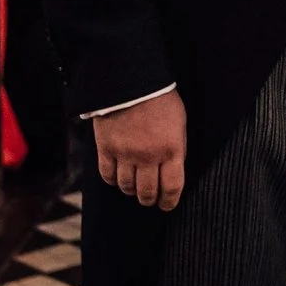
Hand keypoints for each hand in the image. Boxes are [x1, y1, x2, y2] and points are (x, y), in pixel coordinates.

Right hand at [93, 89, 186, 209]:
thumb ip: (175, 148)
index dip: (169, 201)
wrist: (131, 80)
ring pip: (126, 187)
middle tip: (149, 198)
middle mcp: (149, 156)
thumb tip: (172, 170)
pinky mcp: (106, 148)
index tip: (166, 205)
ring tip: (133, 186)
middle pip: (147, 192)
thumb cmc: (160, 99)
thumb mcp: (179, 123)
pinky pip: (108, 175)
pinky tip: (116, 176)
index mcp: (172, 149)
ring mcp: (126, 154)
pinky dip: (112, 179)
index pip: (172, 188)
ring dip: (131, 190)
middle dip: (149, 199)